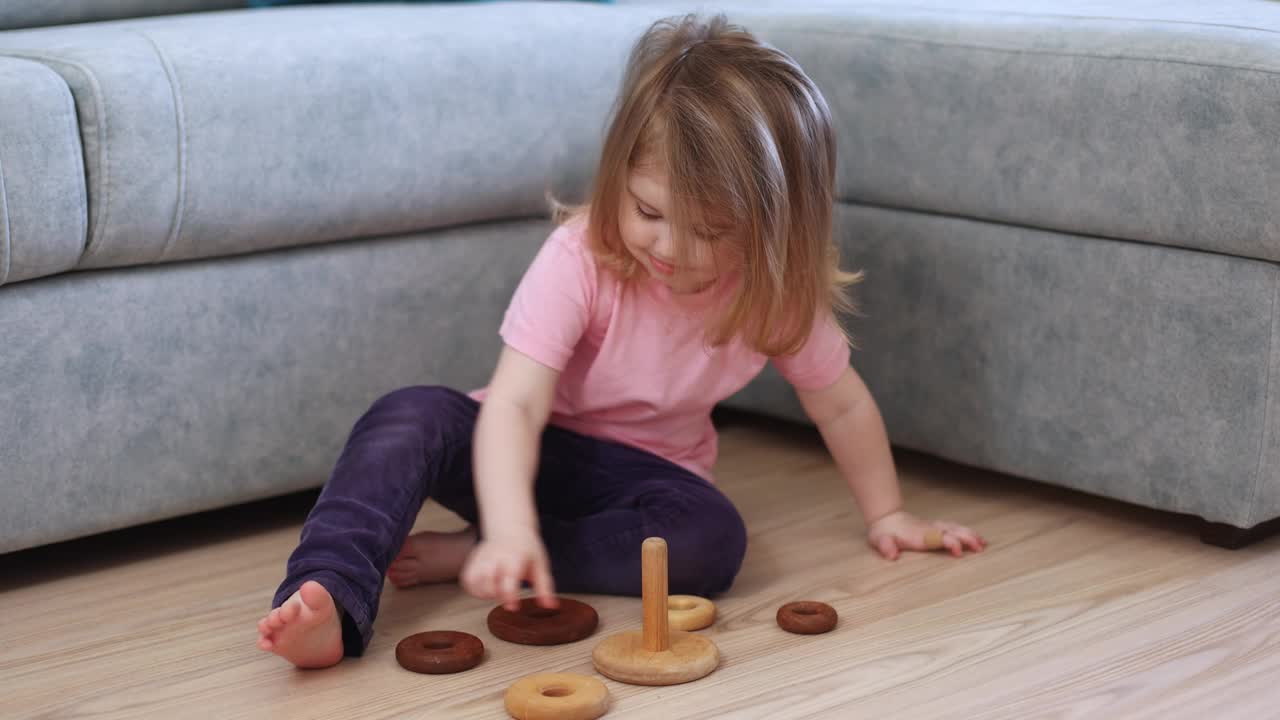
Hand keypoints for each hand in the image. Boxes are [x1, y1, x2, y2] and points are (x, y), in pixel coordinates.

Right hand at [460, 527, 557, 611]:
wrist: (511, 529)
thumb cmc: (528, 550)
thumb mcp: (541, 567)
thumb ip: (545, 588)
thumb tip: (551, 607)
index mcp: (515, 558)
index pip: (509, 578)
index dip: (509, 595)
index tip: (514, 607)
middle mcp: (496, 556)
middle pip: (488, 579)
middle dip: (495, 594)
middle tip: (506, 598)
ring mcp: (482, 557)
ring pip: (474, 579)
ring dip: (482, 593)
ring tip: (495, 593)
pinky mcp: (473, 560)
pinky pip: (467, 578)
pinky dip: (472, 589)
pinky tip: (484, 590)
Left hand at [867, 510, 985, 559]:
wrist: (887, 519)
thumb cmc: (884, 533)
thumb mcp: (879, 540)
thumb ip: (885, 546)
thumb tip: (891, 555)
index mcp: (919, 534)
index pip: (938, 537)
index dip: (948, 543)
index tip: (958, 551)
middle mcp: (930, 529)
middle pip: (952, 531)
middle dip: (966, 538)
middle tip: (980, 548)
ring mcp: (936, 527)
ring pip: (956, 529)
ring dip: (970, 535)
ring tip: (983, 544)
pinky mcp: (938, 528)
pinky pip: (956, 529)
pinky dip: (968, 533)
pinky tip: (979, 540)